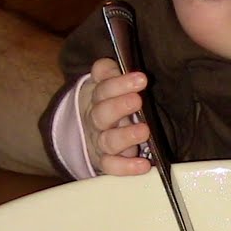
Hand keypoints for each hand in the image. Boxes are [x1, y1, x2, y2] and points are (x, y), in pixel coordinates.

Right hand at [82, 57, 155, 175]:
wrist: (86, 130)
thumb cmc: (107, 101)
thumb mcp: (105, 81)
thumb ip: (109, 71)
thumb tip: (119, 63)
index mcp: (97, 96)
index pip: (103, 86)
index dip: (118, 82)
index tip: (141, 79)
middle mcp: (96, 119)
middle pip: (102, 112)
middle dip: (119, 106)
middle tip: (137, 100)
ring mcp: (100, 142)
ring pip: (108, 141)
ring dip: (125, 136)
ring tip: (144, 131)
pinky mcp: (104, 162)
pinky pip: (111, 167)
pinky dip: (126, 167)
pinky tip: (143, 166)